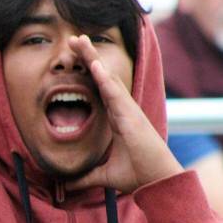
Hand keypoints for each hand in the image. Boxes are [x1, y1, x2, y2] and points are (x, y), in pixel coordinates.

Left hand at [65, 35, 181, 192]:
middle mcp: (122, 110)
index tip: (75, 56)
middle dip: (88, 56)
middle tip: (74, 38)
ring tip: (79, 40)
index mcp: (116, 118)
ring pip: (107, 79)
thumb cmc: (137, 175)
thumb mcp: (103, 175)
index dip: (87, 72)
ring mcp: (128, 111)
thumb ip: (84, 176)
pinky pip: (115, 93)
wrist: (156, 183)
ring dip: (92, 59)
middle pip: (102, 77)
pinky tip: (93, 65)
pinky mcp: (131, 117)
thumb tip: (65, 184)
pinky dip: (104, 79)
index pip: (98, 89)